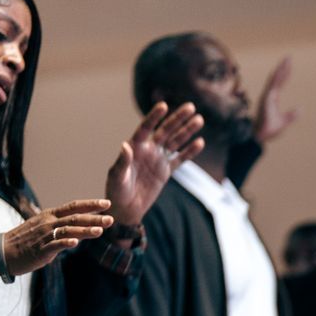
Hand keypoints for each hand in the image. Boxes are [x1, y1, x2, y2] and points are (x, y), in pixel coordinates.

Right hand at [0, 199, 115, 276]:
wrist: (3, 252)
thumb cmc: (25, 241)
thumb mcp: (44, 229)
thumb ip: (62, 227)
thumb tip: (80, 230)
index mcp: (50, 216)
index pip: (73, 206)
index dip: (90, 205)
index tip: (107, 203)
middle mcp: (48, 223)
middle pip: (74, 218)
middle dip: (94, 218)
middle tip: (111, 219)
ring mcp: (44, 236)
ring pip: (67, 231)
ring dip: (84, 230)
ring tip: (100, 231)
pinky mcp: (40, 250)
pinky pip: (54, 245)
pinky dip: (64, 243)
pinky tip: (76, 244)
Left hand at [107, 103, 204, 225]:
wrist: (126, 209)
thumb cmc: (116, 191)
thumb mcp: (116, 176)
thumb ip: (122, 161)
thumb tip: (125, 145)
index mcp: (135, 147)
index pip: (146, 128)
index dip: (154, 117)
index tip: (163, 105)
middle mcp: (148, 150)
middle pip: (166, 131)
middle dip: (178, 119)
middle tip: (190, 107)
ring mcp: (158, 160)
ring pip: (176, 142)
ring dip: (187, 131)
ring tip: (199, 120)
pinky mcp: (166, 172)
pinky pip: (180, 159)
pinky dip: (190, 152)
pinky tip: (200, 142)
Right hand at [255, 57, 299, 143]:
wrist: (261, 136)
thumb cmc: (270, 129)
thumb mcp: (284, 122)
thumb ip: (291, 116)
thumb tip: (300, 110)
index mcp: (273, 98)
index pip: (280, 83)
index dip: (285, 74)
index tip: (289, 65)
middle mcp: (269, 95)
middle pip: (277, 78)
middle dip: (283, 67)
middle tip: (289, 57)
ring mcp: (267, 96)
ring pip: (274, 79)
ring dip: (280, 69)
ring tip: (286, 60)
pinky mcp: (266, 99)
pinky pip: (272, 86)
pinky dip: (276, 78)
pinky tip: (280, 71)